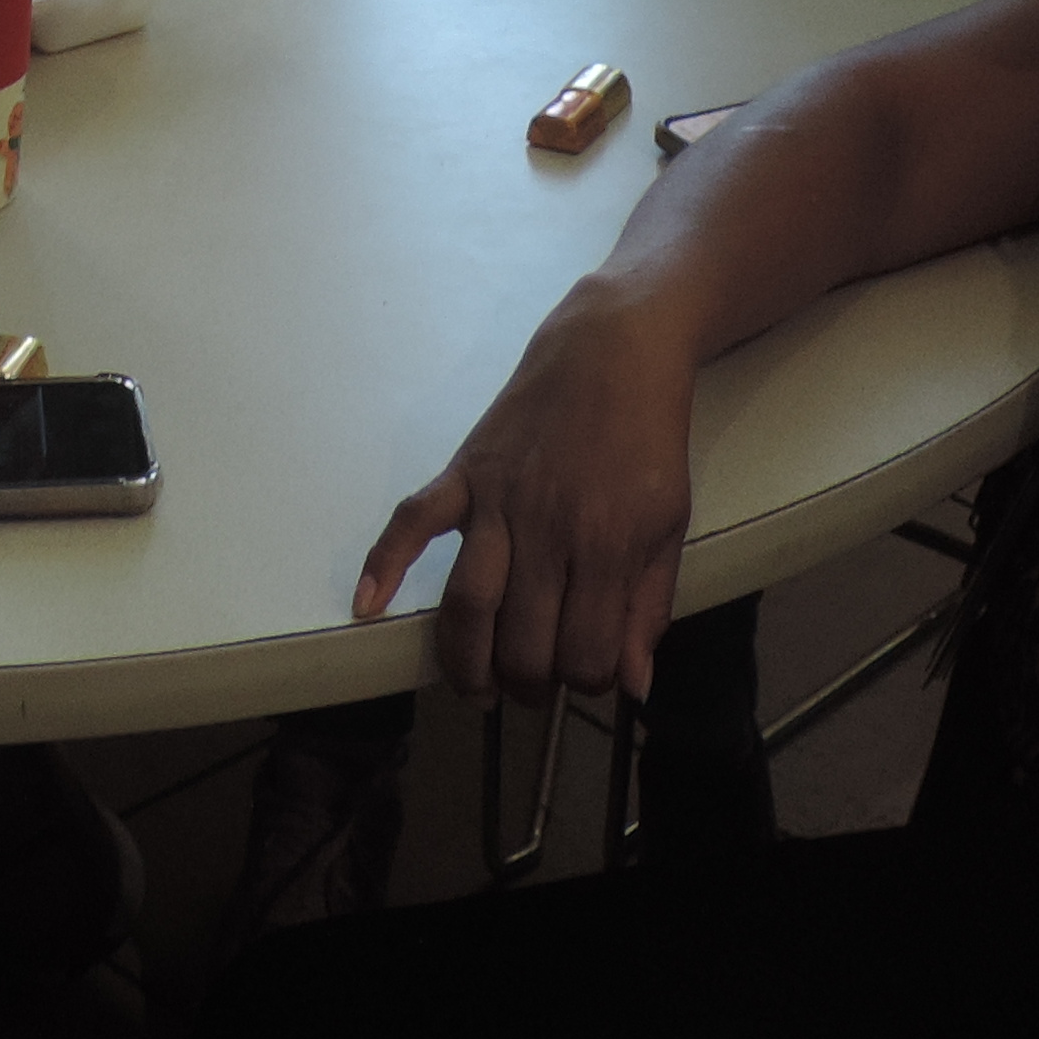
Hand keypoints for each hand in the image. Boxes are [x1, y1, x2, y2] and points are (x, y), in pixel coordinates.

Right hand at [353, 273, 701, 709]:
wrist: (614, 349)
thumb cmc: (649, 439)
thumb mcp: (670, 524)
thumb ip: (651, 607)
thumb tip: (632, 686)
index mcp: (608, 547)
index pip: (589, 655)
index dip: (590, 684)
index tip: (591, 676)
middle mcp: (549, 531)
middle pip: (524, 643)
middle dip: (529, 684)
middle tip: (532, 686)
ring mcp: (499, 500)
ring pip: (470, 602)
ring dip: (467, 660)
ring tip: (475, 688)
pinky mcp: (465, 472)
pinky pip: (415, 521)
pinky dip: (385, 562)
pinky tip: (368, 605)